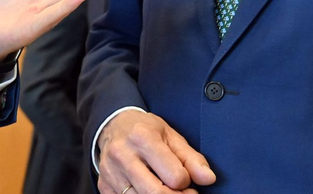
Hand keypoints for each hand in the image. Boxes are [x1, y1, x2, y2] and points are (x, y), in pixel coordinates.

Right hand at [97, 110, 214, 193]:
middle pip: (156, 193)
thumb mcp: (171, 136)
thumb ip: (192, 159)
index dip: (186, 181)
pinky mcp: (104, 186)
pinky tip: (147, 190)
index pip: (175, 177)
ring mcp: (111, 172)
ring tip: (165, 189)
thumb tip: (208, 179)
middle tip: (183, 192)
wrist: (112, 125)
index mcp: (143, 138)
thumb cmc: (145, 130)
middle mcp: (123, 155)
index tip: (185, 178)